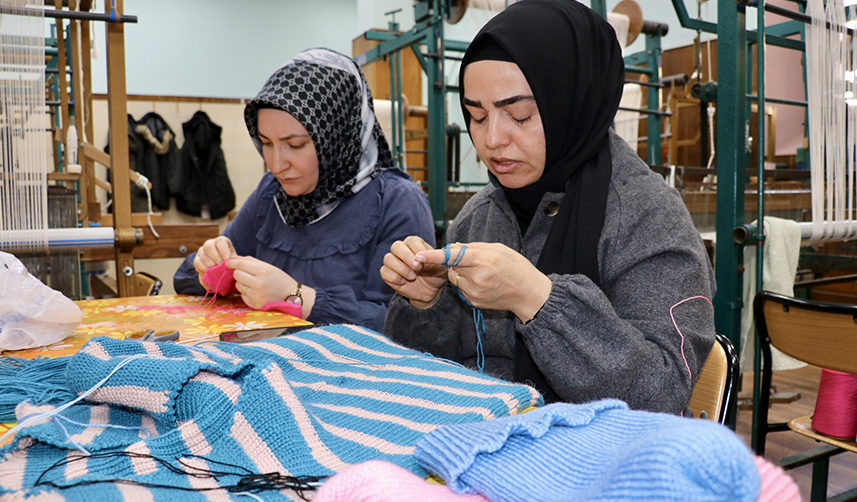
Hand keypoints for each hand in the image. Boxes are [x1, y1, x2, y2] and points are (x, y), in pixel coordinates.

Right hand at [194, 236, 236, 288]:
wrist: (221, 269)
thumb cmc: (230, 263)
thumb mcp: (235, 260)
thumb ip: (235, 261)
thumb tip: (236, 264)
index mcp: (221, 241)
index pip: (220, 241)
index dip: (223, 250)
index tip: (227, 259)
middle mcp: (210, 243)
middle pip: (208, 247)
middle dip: (216, 258)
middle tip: (221, 266)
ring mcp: (202, 251)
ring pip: (203, 255)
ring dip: (210, 264)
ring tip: (216, 271)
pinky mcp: (197, 259)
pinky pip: (197, 263)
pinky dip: (203, 269)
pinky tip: (210, 273)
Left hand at [227, 257, 312, 312]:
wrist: (291, 296)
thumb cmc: (279, 279)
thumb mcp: (268, 266)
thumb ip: (250, 261)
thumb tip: (234, 259)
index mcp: (262, 271)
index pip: (240, 265)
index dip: (232, 263)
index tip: (229, 263)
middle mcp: (258, 283)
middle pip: (237, 274)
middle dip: (239, 273)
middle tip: (247, 274)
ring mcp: (255, 295)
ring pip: (238, 285)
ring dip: (243, 283)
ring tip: (254, 284)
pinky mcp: (254, 304)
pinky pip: (242, 296)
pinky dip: (247, 293)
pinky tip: (256, 292)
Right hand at [380, 236, 448, 308]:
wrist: (430, 290)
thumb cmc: (435, 274)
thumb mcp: (439, 268)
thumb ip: (431, 261)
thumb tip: (418, 258)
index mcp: (415, 243)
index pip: (411, 241)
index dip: (417, 252)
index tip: (422, 263)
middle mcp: (402, 250)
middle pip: (396, 247)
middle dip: (406, 258)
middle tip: (416, 268)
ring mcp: (394, 261)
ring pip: (388, 259)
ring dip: (401, 269)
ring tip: (413, 277)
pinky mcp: (388, 273)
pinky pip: (384, 272)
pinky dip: (394, 278)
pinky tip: (404, 282)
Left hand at [414, 242, 551, 320]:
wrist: (528, 293)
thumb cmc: (516, 266)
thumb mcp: (497, 249)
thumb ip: (472, 247)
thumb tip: (452, 247)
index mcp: (483, 261)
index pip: (452, 257)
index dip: (433, 256)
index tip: (418, 255)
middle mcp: (476, 278)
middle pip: (451, 267)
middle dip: (455, 261)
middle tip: (472, 259)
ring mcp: (474, 292)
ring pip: (454, 278)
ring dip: (460, 273)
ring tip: (481, 272)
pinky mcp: (474, 302)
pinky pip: (461, 288)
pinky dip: (466, 283)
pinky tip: (483, 283)